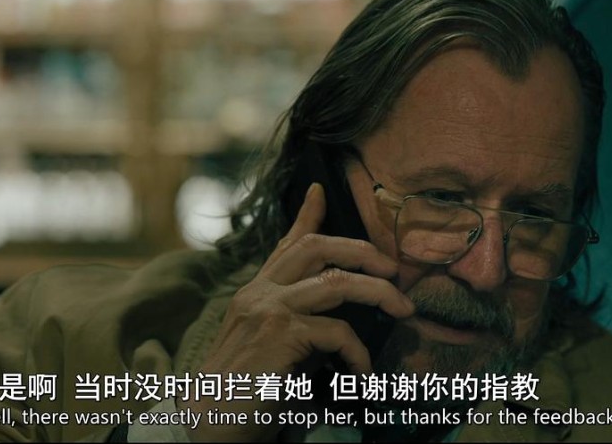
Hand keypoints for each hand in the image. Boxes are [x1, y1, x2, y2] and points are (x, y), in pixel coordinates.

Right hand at [180, 182, 414, 440]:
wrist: (208, 423)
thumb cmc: (242, 394)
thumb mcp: (271, 348)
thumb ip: (298, 327)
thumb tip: (341, 323)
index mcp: (256, 293)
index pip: (285, 245)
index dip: (306, 215)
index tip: (320, 191)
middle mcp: (259, 292)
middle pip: (316, 247)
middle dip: (363, 250)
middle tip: (393, 270)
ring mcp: (267, 309)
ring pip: (336, 282)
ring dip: (378, 293)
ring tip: (403, 310)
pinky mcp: (279, 334)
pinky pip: (337, 331)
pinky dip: (359, 353)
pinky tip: (362, 374)